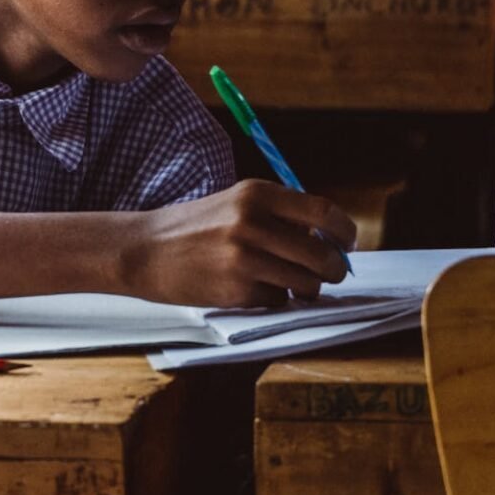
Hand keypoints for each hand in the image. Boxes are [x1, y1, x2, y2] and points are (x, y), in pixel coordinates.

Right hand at [120, 179, 356, 308]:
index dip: (344, 231)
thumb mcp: (237, 203)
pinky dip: (274, 299)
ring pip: (305, 283)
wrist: (145, 249)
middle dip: (335, 269)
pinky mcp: (235, 290)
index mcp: (257, 194)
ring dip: (306, 289)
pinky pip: (277, 300)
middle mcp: (253, 222)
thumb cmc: (196, 226)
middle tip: (332, 273)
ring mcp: (244, 258)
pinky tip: (253, 289)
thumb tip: (329, 239)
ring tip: (292, 284)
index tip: (348, 242)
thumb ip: (280, 214)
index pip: (323, 212)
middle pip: (321, 254)